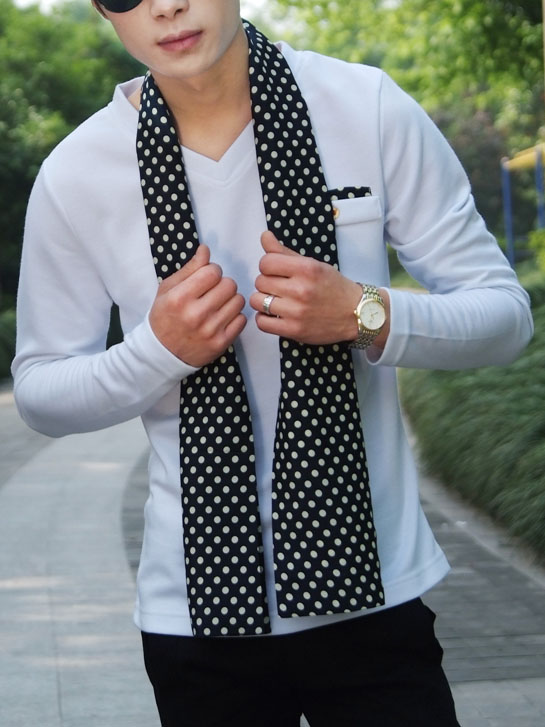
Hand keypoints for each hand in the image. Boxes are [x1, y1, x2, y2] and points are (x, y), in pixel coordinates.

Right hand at [149, 245, 245, 366]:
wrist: (162, 353)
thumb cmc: (164, 317)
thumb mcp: (168, 290)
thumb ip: (189, 269)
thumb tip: (206, 249)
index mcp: (180, 298)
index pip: (212, 272)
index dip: (212, 271)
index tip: (207, 278)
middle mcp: (196, 314)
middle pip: (229, 285)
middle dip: (223, 284)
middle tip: (214, 292)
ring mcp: (210, 330)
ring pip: (238, 301)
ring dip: (230, 299)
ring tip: (218, 304)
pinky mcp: (221, 343)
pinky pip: (242, 320)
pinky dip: (234, 317)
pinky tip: (222, 318)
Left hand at [249, 231, 363, 344]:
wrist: (355, 314)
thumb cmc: (333, 287)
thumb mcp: (313, 264)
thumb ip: (285, 252)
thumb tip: (264, 236)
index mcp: (306, 269)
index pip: (266, 262)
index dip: (268, 266)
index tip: (276, 271)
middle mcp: (301, 289)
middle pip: (260, 281)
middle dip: (266, 283)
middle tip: (279, 287)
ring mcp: (297, 312)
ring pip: (257, 301)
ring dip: (262, 300)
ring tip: (275, 301)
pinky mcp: (294, 330)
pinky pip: (262, 323)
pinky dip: (264, 318)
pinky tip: (273, 315)